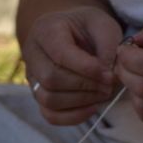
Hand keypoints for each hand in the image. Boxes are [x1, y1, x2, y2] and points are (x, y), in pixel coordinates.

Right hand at [23, 6, 122, 124]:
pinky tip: (93, 107)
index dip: (87, 68)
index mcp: (45, 29)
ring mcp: (33, 78)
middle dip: (84, 86)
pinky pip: (50, 116)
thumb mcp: (104, 26)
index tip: (110, 75)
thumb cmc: (90, 30)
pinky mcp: (39, 97)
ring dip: (80, 102)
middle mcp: (32, 54)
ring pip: (48, 99)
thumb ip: (107, 46)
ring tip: (103, 94)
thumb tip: (107, 76)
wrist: (78, 37)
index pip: (60, 54)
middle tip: (108, 85)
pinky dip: (74, 116)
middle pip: (51, 79)